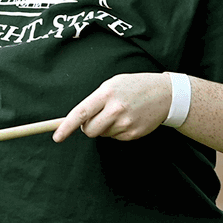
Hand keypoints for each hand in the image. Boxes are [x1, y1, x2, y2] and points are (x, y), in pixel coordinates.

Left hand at [53, 72, 170, 142]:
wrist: (165, 94)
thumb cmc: (133, 86)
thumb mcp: (111, 85)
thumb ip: (94, 100)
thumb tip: (77, 121)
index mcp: (106, 94)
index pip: (81, 113)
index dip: (67, 127)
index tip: (57, 137)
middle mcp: (116, 109)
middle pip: (89, 130)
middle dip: (87, 128)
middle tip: (96, 118)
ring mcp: (126, 123)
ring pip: (102, 134)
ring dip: (105, 127)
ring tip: (119, 113)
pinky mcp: (134, 134)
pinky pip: (115, 137)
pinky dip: (116, 130)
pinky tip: (128, 119)